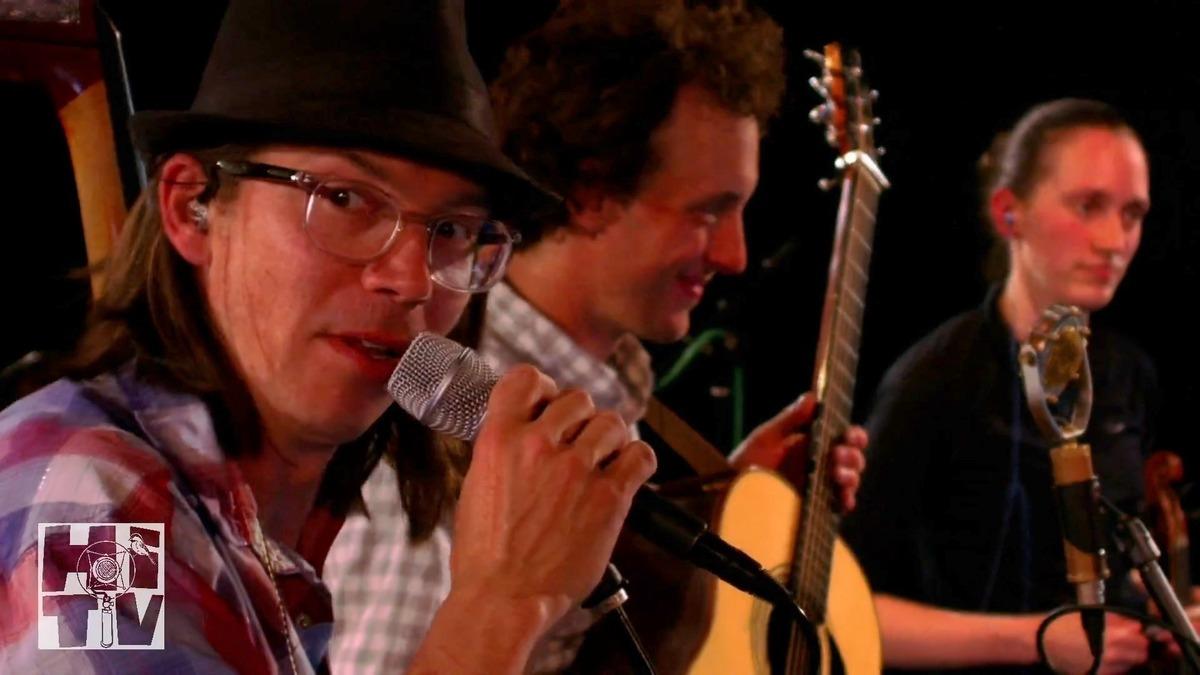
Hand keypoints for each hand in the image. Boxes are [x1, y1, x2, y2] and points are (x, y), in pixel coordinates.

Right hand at [448, 365, 656, 625]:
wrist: (503, 599)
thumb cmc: (484, 554)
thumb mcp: (477, 485)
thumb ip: (504, 450)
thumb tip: (528, 432)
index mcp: (499, 438)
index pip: (527, 378)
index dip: (544, 387)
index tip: (549, 403)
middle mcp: (538, 445)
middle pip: (578, 399)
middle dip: (580, 419)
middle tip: (577, 444)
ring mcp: (576, 470)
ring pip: (611, 422)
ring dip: (610, 439)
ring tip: (602, 461)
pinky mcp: (609, 498)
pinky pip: (640, 456)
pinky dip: (637, 460)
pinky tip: (626, 473)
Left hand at [729, 392, 867, 510]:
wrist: (729, 495)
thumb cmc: (744, 463)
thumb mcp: (765, 438)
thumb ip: (789, 419)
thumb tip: (812, 397)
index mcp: (810, 444)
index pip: (842, 437)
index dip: (854, 436)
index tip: (850, 435)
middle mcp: (819, 464)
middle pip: (851, 458)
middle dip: (852, 455)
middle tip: (839, 454)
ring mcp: (818, 487)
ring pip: (849, 479)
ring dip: (850, 475)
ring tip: (837, 474)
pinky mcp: (815, 508)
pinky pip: (838, 505)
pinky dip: (846, 501)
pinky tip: (843, 498)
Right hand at [1041, 611, 1148, 673]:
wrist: (1044, 641)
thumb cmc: (1067, 624)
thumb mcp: (1094, 615)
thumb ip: (1119, 621)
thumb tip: (1137, 626)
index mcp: (1118, 635)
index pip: (1144, 638)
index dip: (1140, 635)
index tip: (1135, 634)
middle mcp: (1117, 654)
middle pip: (1142, 655)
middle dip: (1136, 648)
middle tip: (1124, 644)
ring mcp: (1109, 669)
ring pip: (1130, 666)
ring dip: (1126, 659)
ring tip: (1110, 652)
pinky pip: (1117, 673)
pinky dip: (1114, 668)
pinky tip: (1102, 661)